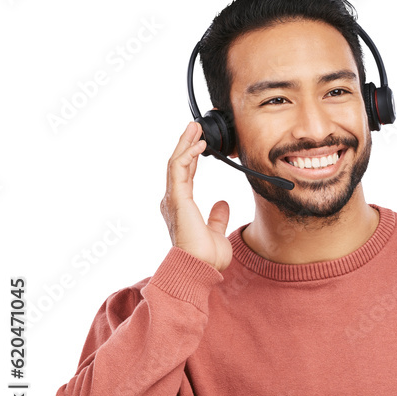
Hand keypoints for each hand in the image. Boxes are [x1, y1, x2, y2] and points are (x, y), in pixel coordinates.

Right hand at [159, 122, 231, 270]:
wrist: (199, 267)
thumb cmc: (205, 256)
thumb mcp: (216, 232)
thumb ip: (217, 217)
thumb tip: (223, 204)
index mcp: (182, 206)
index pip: (185, 175)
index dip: (192, 158)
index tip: (200, 144)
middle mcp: (174, 200)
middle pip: (178, 164)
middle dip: (187, 144)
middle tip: (195, 128)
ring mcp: (174, 199)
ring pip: (176, 163)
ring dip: (185, 144)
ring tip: (194, 128)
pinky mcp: (177, 199)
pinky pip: (179, 170)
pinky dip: (187, 155)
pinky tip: (198, 145)